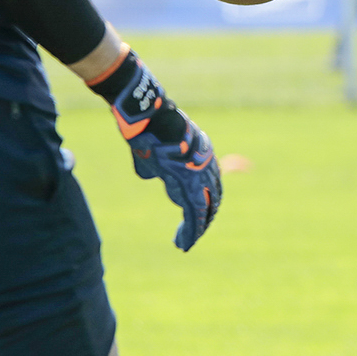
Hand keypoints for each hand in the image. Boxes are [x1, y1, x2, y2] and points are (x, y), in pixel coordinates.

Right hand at [90, 47, 221, 249]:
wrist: (147, 113)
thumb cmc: (145, 126)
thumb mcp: (151, 148)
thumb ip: (152, 164)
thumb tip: (148, 175)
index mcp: (200, 154)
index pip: (207, 184)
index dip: (203, 203)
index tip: (196, 219)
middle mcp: (205, 163)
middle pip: (210, 197)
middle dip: (202, 218)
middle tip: (191, 236)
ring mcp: (199, 171)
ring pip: (205, 207)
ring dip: (196, 227)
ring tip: (186, 243)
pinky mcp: (188, 178)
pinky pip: (196, 210)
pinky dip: (192, 228)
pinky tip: (186, 241)